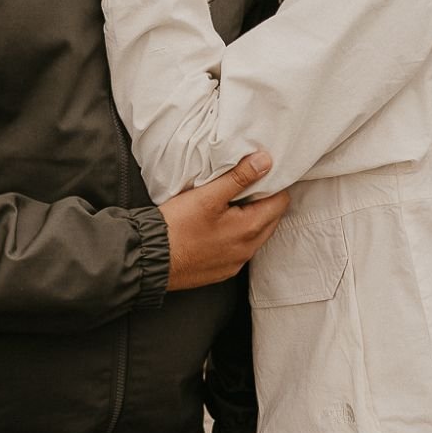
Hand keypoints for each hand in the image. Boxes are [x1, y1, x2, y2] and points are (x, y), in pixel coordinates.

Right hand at [161, 152, 289, 289]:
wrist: (150, 258)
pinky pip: (239, 249)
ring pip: (255, 236)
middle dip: (263, 202)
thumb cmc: (177, 226)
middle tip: (246, 186)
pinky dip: (236, 236)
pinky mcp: (222, 271)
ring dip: (249, 219)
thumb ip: (239, 177)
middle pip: (270, 220)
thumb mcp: (208, 195)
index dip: (274, 185)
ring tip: (230, 204)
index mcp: (249, 229)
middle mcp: (247, 250)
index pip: (280, 202)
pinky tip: (219, 227)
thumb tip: (265, 161)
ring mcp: (235, 263)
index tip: (261, 174)